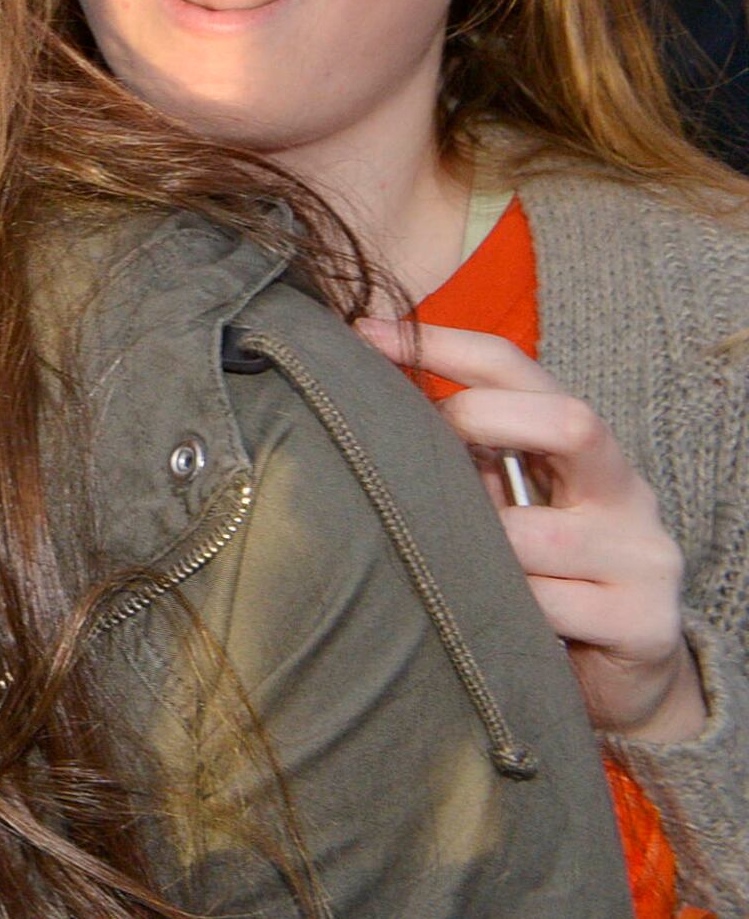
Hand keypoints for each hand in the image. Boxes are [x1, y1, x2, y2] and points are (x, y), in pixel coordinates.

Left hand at [363, 316, 703, 741]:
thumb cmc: (540, 573)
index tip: (366, 334)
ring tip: (454, 567)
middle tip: (424, 451)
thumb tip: (361, 403)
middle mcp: (626, 491)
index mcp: (584, 449)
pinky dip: (506, 610)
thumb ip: (459, 458)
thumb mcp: (501, 505)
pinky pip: (548, 606)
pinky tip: (493, 620)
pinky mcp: (646, 622)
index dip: (445, 345)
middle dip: (481, 421)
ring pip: (536, 537)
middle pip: (571, 421)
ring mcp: (644, 556)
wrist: (623, 674)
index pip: (521, 369)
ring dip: (480, 550)